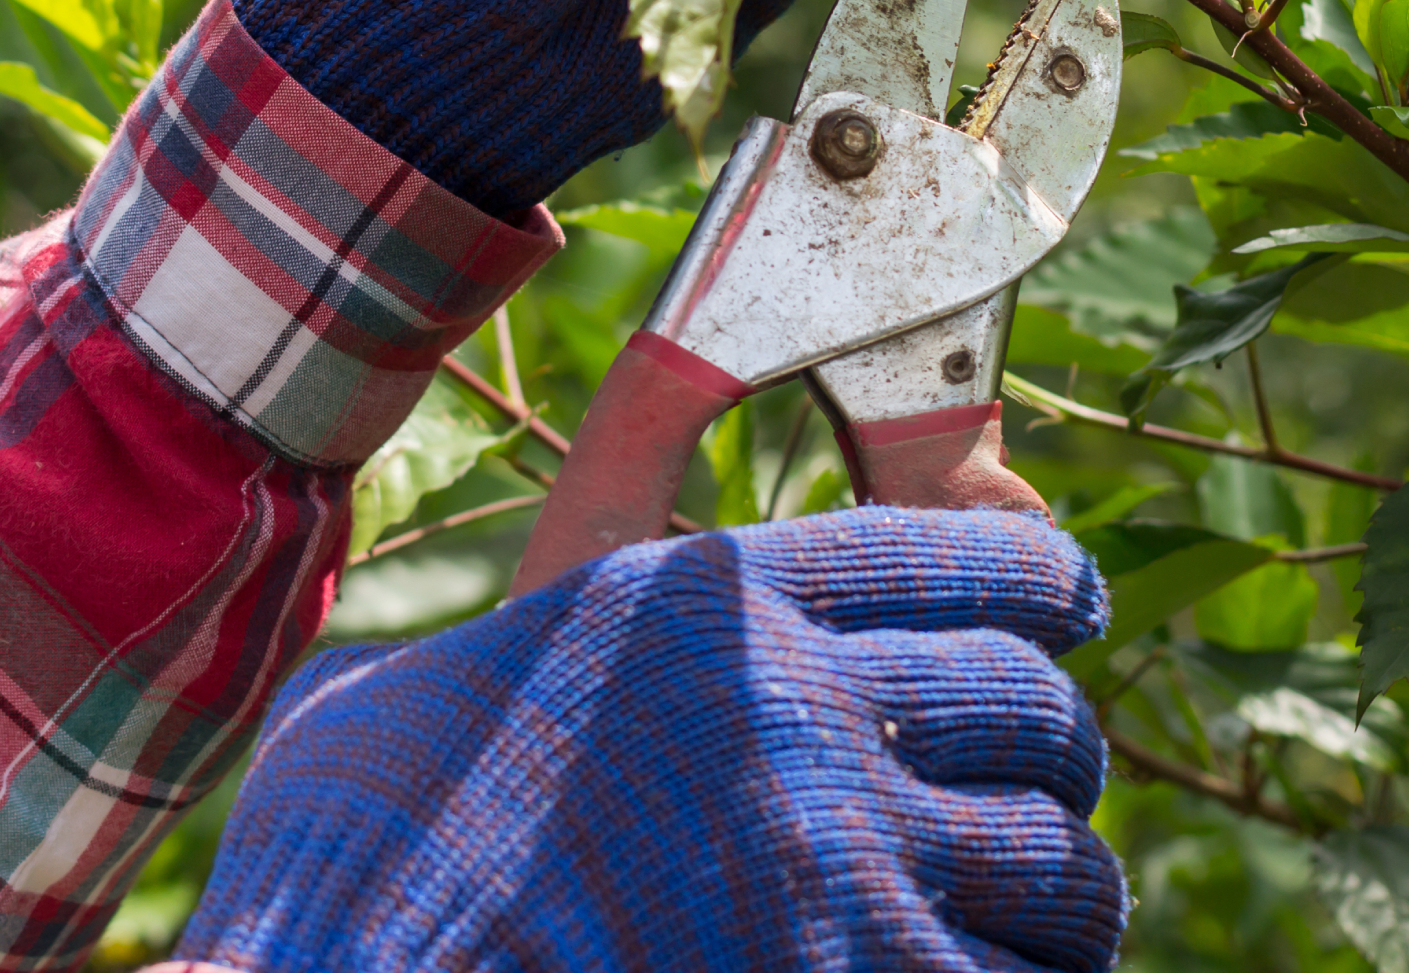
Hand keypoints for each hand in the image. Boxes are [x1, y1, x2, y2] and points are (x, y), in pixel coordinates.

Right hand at [173, 509, 1125, 972]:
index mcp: (712, 600)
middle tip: (1033, 765)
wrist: (347, 957)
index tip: (1061, 607)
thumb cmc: (373, 818)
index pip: (961, 556)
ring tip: (1024, 897)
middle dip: (1051, 737)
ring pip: (1057, 863)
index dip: (1043, 581)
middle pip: (1029, 701)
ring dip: (1052, 883)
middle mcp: (799, 712)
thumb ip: (566, 569)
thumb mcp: (478, 643)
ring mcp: (840, 871)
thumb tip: (606, 483)